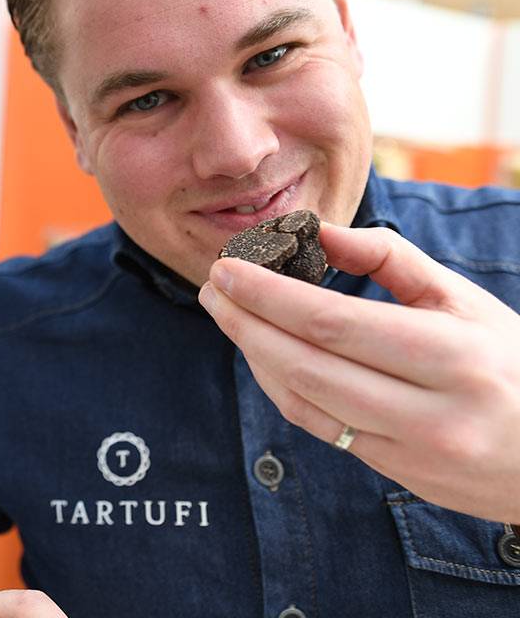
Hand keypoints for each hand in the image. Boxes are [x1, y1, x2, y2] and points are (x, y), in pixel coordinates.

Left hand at [198, 223, 519, 522]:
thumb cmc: (512, 361)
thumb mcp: (465, 299)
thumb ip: (390, 258)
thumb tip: (314, 230)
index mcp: (453, 354)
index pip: (334, 323)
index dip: (269, 296)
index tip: (228, 268)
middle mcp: (431, 410)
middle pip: (307, 364)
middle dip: (247, 323)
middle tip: (213, 287)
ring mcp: (411, 450)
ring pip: (304, 401)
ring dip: (253, 355)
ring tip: (226, 313)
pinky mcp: (396, 473)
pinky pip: (318, 426)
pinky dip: (279, 386)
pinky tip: (259, 353)